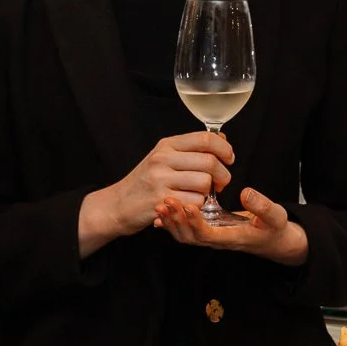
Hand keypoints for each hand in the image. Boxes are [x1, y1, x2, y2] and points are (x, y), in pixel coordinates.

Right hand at [79, 133, 233, 253]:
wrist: (118, 204)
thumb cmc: (145, 182)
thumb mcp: (164, 158)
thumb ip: (191, 149)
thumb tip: (221, 138)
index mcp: (167, 145)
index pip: (205, 139)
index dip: (224, 149)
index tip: (229, 159)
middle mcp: (163, 159)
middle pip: (210, 162)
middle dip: (223, 175)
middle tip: (219, 184)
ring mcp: (160, 179)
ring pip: (204, 183)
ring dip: (208, 193)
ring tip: (199, 195)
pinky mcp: (161, 200)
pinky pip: (195, 202)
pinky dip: (197, 207)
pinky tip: (188, 206)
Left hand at [155, 188, 309, 266]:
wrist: (273, 240)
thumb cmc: (274, 228)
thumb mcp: (276, 216)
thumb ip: (262, 206)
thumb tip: (246, 193)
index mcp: (232, 237)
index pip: (207, 234)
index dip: (195, 222)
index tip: (187, 205)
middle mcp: (218, 239)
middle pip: (190, 237)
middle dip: (176, 221)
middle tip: (165, 201)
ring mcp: (211, 236)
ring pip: (185, 235)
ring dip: (171, 221)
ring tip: (161, 204)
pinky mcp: (207, 230)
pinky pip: (186, 230)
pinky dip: (172, 222)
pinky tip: (162, 211)